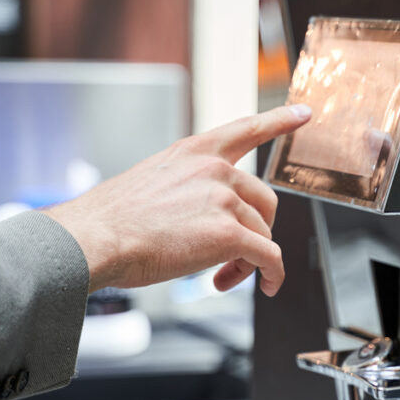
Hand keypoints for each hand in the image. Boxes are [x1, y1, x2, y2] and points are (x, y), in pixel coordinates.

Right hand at [44, 104, 311, 295]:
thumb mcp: (149, 183)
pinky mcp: (229, 233)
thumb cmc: (109, 223)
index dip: (279, 120)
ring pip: (264, 234)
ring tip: (223, 278)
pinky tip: (266, 286)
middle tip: (230, 258)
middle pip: (264, 201)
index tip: (304, 113)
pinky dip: (272, 275)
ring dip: (249, 261)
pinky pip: (269, 257)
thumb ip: (185, 189)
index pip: (246, 128)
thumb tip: (202, 218)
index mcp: (193, 152)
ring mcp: (223, 199)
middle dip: (254, 232)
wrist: (94, 240)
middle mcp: (214, 169)